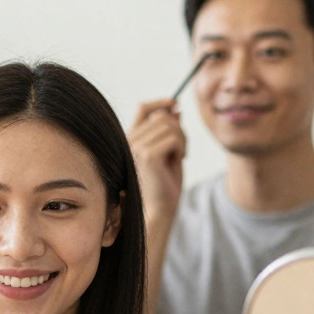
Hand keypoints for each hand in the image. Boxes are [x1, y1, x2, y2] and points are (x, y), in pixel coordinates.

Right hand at [128, 99, 186, 223]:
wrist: (159, 210)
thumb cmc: (164, 185)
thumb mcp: (169, 152)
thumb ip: (169, 130)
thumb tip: (176, 108)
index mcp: (132, 139)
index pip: (144, 108)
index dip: (161, 102)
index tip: (176, 104)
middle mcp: (130, 141)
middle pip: (162, 115)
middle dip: (179, 129)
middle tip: (183, 150)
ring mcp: (136, 147)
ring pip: (170, 125)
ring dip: (182, 139)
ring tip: (179, 157)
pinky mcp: (147, 155)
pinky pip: (174, 138)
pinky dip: (182, 148)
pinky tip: (178, 162)